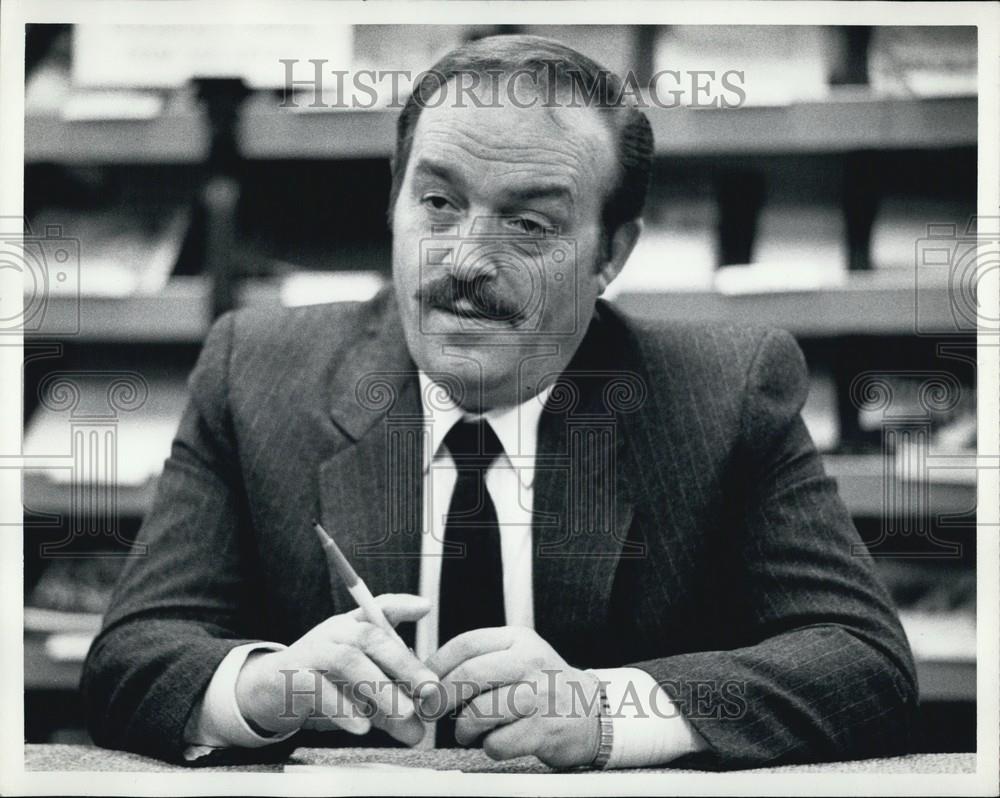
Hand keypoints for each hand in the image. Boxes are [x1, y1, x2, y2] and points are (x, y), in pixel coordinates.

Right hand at [235, 593, 439, 744]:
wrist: (267, 691)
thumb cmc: (322, 682)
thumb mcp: (359, 688)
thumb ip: (389, 706)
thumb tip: (419, 731)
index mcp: (352, 627)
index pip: (379, 609)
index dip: (402, 605)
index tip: (426, 607)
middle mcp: (333, 632)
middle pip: (370, 637)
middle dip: (404, 664)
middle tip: (429, 692)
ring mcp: (312, 652)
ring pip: (347, 661)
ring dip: (379, 688)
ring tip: (403, 714)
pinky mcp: (290, 678)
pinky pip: (317, 689)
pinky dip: (342, 708)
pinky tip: (362, 726)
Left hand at [422, 627, 601, 767]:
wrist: (590, 712)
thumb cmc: (541, 686)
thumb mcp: (517, 657)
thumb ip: (479, 659)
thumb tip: (426, 675)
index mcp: (518, 639)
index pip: (466, 644)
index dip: (436, 665)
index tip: (421, 683)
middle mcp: (530, 662)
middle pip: (469, 675)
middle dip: (441, 697)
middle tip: (430, 711)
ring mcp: (539, 696)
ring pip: (479, 712)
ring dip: (463, 728)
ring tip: (466, 731)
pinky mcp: (544, 730)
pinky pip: (497, 743)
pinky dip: (489, 747)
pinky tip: (497, 741)